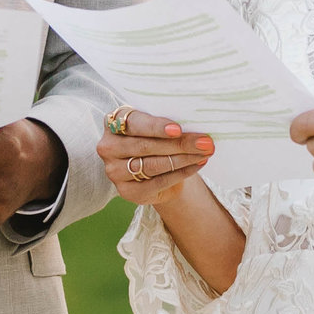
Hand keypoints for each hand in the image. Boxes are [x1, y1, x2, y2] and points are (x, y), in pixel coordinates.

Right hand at [95, 109, 216, 206]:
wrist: (154, 167)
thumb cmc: (155, 137)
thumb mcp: (157, 126)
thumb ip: (167, 123)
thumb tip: (194, 125)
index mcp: (113, 122)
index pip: (134, 123)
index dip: (156, 127)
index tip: (178, 129)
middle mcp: (108, 147)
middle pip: (146, 146)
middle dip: (179, 144)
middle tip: (204, 142)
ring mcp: (114, 171)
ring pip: (153, 165)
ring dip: (183, 158)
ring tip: (205, 152)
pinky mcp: (127, 191)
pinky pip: (158, 182)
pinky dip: (181, 173)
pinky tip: (197, 165)